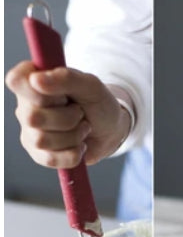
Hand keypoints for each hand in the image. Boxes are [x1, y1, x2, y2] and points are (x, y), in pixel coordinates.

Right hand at [5, 61, 130, 167]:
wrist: (111, 131)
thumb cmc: (98, 103)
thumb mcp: (91, 86)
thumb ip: (66, 78)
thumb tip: (36, 79)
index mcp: (32, 82)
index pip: (16, 81)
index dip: (42, 92)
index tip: (63, 94)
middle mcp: (25, 106)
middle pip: (33, 117)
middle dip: (68, 117)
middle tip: (80, 112)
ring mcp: (29, 131)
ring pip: (42, 140)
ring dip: (74, 135)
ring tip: (82, 127)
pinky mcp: (38, 154)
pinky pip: (50, 159)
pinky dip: (74, 153)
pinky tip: (79, 145)